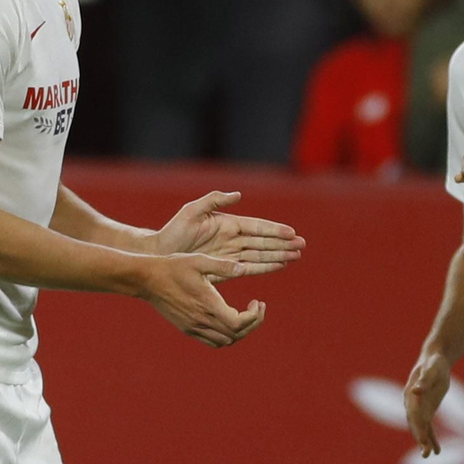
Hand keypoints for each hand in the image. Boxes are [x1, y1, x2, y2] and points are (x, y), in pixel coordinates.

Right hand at [141, 253, 265, 347]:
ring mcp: (193, 327)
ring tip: (245, 314)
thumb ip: (223, 266)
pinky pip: (211, 341)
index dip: (254, 317)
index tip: (257, 302)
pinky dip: (225, 335)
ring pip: (224, 341)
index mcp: (207, 304)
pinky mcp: (186, 328)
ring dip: (239, 331)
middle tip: (257, 308)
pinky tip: (227, 319)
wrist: (147, 279)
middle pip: (236, 335)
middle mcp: (201, 320)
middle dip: (252, 323)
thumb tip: (244, 268)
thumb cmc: (173, 266)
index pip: (239, 323)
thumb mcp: (199, 260)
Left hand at [152, 191, 305, 277]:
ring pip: (260, 254)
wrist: (161, 254)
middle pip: (263, 241)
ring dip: (279, 255)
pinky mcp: (226, 268)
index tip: (291, 232)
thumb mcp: (192, 211)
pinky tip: (279, 266)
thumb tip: (238, 195)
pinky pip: (250, 267)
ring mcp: (231, 254)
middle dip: (283, 244)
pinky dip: (265, 267)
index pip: (256, 226)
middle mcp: (233, 239)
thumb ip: (214, 200)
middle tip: (302, 246)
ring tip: (297, 256)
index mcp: (228, 223)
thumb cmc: (174, 231)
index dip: (274, 230)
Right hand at [403, 352, 451, 456]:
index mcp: (411, 395)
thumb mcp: (432, 370)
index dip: (418, 427)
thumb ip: (424, 381)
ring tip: (428, 455)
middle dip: (420, 438)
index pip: (414, 414)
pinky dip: (431, 438)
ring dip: (424, 442)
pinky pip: (428, 427)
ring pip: (420, 428)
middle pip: (415, 424)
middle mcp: (412, 404)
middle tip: (426, 453)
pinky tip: (437, 451)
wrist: (433, 360)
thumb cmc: (433, 363)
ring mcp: (419, 408)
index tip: (422, 440)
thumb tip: (416, 391)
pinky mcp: (427, 411)